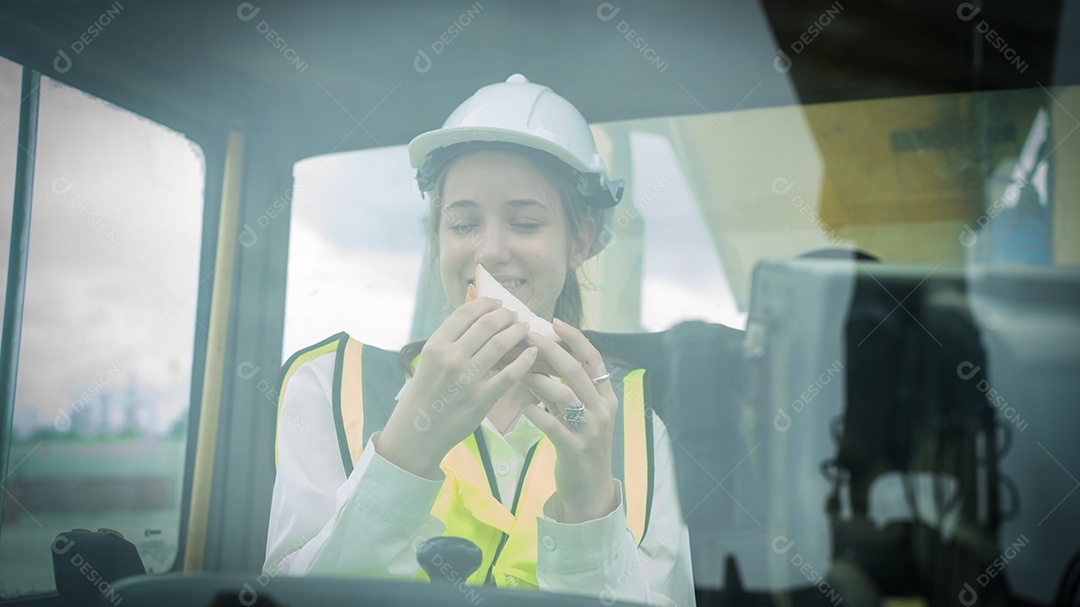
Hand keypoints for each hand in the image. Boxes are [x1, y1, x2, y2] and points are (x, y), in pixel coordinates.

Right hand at [377, 296, 537, 477]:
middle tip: (516, 316)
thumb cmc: (425, 394)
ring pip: (500, 344)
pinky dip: (525, 359)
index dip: (487, 303)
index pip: (466, 312)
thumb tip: (476, 317)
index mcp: (435, 345)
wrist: (416, 434)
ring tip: (524, 329)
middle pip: (487, 323)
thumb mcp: (429, 361)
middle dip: (507, 315)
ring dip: (517, 331)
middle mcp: (450, 358)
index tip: (499, 303)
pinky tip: (532, 352)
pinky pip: (510, 374)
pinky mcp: (481, 399)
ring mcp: (466, 379)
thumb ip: (450, 340)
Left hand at [519, 318, 618, 522]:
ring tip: (519, 372)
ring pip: (565, 395)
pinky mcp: (575, 449)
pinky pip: (552, 425)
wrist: (590, 490)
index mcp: (606, 397)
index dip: (575, 339)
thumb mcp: (580, 415)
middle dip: (552, 350)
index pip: (593, 359)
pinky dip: (535, 412)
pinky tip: (522, 405)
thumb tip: (538, 361)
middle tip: (529, 337)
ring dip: (539, 380)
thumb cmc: (581, 445)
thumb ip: (565, 390)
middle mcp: (602, 410)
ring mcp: (591, 430)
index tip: (555, 322)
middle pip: (577, 371)